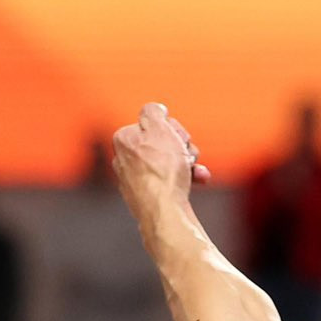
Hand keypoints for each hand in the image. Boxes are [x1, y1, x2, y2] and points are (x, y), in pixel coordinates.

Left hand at [111, 102, 212, 221]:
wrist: (164, 210)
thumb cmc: (162, 169)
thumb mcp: (160, 128)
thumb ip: (154, 112)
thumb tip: (156, 109)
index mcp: (123, 138)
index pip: (154, 124)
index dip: (174, 130)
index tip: (182, 139)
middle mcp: (124, 159)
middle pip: (161, 144)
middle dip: (182, 148)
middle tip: (189, 155)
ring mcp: (134, 181)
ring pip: (168, 164)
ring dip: (188, 164)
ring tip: (196, 172)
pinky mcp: (146, 199)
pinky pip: (168, 183)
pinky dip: (183, 181)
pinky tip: (197, 183)